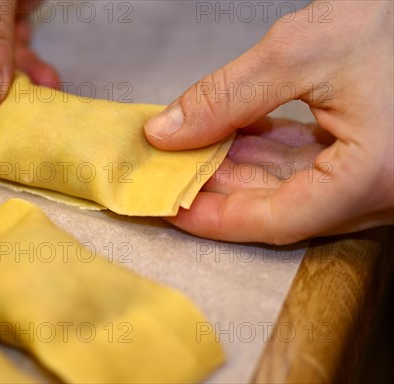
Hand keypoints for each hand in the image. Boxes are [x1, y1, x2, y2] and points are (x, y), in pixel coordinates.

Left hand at [144, 1, 392, 243]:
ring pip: (292, 187)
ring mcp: (378, 176)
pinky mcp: (373, 157)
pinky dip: (269, 151)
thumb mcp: (301, 50)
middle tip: (172, 170)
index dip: (214, 217)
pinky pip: (311, 166)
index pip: (276, 219)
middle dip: (219, 186)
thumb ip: (227, 97)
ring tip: (192, 146)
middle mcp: (381, 190)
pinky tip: (232, 134)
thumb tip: (168, 132)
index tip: (170, 206)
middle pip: (279, 205)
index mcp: (371, 176)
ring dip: (240, 167)